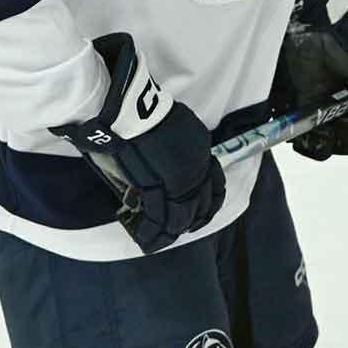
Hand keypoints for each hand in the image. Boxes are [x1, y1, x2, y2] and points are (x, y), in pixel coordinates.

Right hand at [50, 33, 225, 252]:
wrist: (133, 108)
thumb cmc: (146, 111)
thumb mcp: (174, 127)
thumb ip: (175, 147)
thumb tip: (166, 160)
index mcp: (202, 151)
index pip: (214, 185)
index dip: (208, 202)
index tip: (201, 210)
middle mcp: (197, 169)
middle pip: (200, 205)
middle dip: (191, 220)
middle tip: (182, 229)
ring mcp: (180, 181)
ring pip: (181, 216)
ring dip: (171, 230)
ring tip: (160, 240)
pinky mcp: (159, 189)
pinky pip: (159, 218)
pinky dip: (154, 232)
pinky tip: (148, 240)